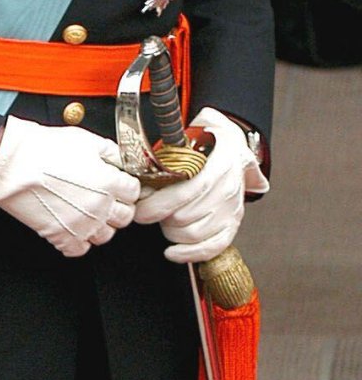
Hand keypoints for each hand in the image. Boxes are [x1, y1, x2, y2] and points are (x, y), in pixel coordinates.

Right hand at [0, 116, 139, 257]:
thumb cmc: (42, 149)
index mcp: (109, 182)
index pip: (134, 191)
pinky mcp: (61, 236)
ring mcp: (81, 225)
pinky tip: (71, 225)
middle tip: (103, 197)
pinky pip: (80, 249)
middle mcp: (100, 207)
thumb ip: (110, 151)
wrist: (10, 164)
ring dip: (100, 225)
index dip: (125, 185)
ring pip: (106, 236)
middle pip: (125, 216)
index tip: (118, 184)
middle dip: (117, 206)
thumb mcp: (84, 139)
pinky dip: (78, 241)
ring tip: (86, 211)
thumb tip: (119, 159)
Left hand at [134, 107, 268, 263]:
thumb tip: (180, 131)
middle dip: (159, 217)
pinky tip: (173, 252)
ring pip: (194, 234)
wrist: (237, 149)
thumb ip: (187, 130)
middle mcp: (229, 190)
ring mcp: (233, 210)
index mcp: (220, 165)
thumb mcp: (204, 125)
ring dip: (171, 232)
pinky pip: (213, 247)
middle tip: (145, 211)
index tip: (142, 205)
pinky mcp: (233, 225)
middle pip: (186, 216)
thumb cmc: (214, 140)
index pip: (189, 191)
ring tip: (161, 221)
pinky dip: (190, 254)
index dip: (161, 203)